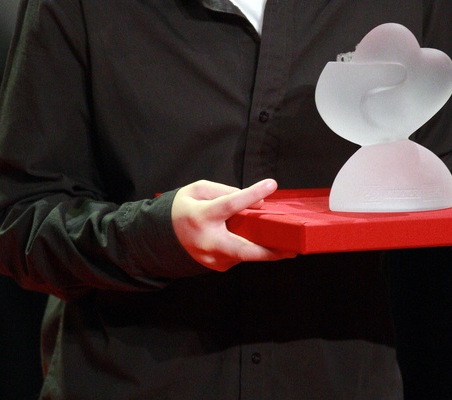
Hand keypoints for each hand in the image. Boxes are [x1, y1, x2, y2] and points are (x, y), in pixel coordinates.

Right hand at [171, 178, 295, 270]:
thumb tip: (256, 203)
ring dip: (262, 248)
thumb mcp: (198, 190)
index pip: (230, 204)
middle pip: (243, 249)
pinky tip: (257, 241)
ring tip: (282, 241)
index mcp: (201, 216)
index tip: (271, 185)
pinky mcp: (216, 266)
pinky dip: (249, 247)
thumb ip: (226, 192)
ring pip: (244, 254)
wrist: (160, 236)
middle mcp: (207, 241)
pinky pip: (238, 255)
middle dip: (269, 252)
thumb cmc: (182, 208)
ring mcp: (211, 258)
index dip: (252, 194)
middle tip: (292, 248)